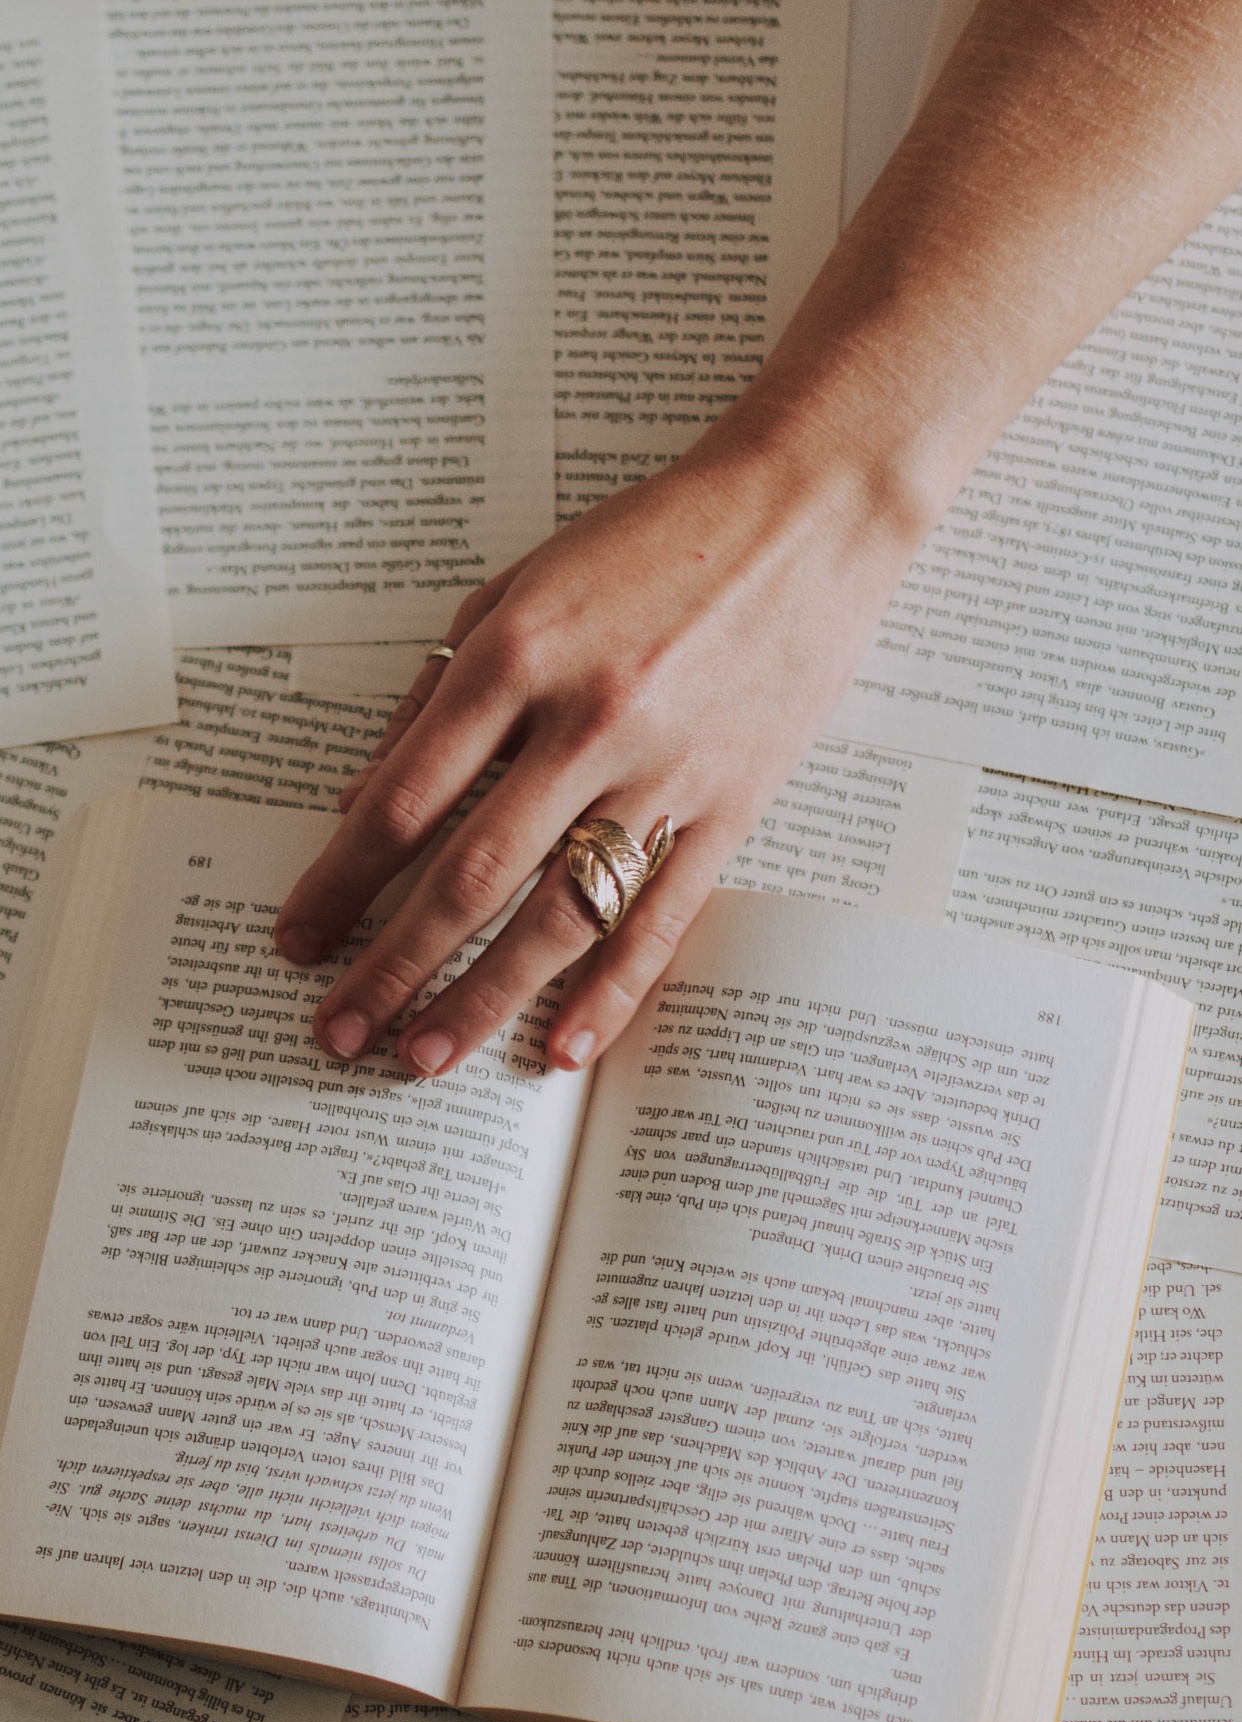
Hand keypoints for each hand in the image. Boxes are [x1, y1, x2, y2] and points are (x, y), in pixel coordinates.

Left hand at [272, 416, 917, 1077]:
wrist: (807, 511)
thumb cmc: (652, 543)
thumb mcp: (518, 588)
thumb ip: (437, 695)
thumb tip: (361, 804)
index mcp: (516, 656)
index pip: (403, 801)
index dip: (339, 882)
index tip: (296, 938)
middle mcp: (585, 721)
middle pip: (465, 877)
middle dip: (390, 967)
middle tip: (336, 1032)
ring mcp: (664, 772)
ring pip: (556, 916)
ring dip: (480, 999)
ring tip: (421, 1061)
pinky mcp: (731, 807)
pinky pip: (661, 921)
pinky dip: (608, 993)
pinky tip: (559, 1049)